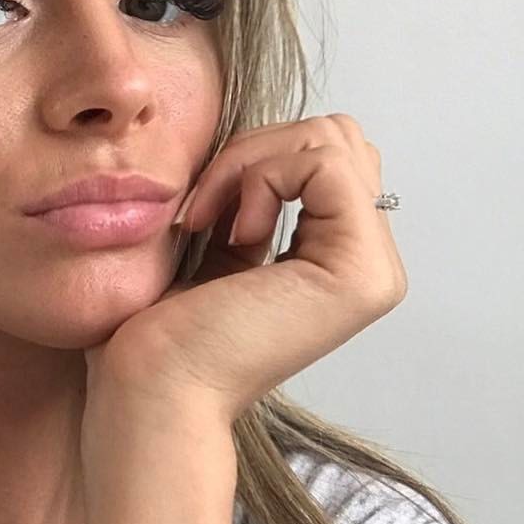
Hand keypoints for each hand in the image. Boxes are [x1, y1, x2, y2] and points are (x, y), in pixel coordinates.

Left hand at [82, 113, 407, 470]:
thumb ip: (253, 196)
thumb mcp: (216, 242)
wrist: (151, 388)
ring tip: (209, 221)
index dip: (255, 155)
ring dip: (251, 162)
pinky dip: (261, 175)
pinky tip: (230, 230)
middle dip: (257, 149)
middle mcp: (369, 266)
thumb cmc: (161, 329)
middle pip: (338, 136)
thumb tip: (263, 141)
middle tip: (203, 210)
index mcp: (339, 258)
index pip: (325, 150)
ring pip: (332, 140)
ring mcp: (373, 271)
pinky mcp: (360, 272)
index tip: (197, 211)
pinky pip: (324, 162)